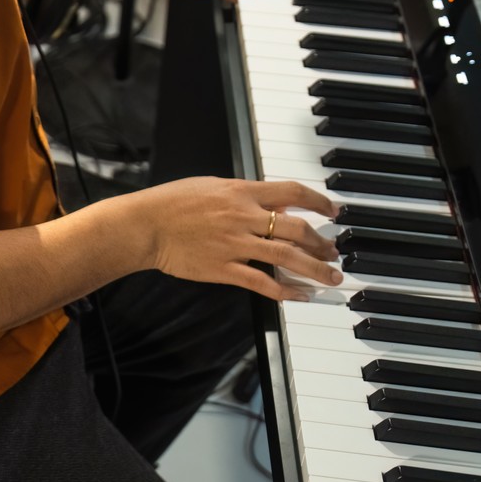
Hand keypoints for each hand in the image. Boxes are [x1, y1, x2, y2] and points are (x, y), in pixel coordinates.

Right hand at [131, 177, 340, 302]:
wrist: (146, 225)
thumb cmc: (173, 202)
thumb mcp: (212, 186)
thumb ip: (246, 194)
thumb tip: (277, 204)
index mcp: (241, 192)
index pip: (291, 193)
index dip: (319, 201)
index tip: (334, 211)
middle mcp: (243, 217)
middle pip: (296, 229)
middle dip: (322, 242)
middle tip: (334, 252)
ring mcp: (235, 245)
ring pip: (287, 257)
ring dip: (315, 268)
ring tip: (331, 275)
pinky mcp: (224, 269)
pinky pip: (262, 282)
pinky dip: (285, 291)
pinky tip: (300, 295)